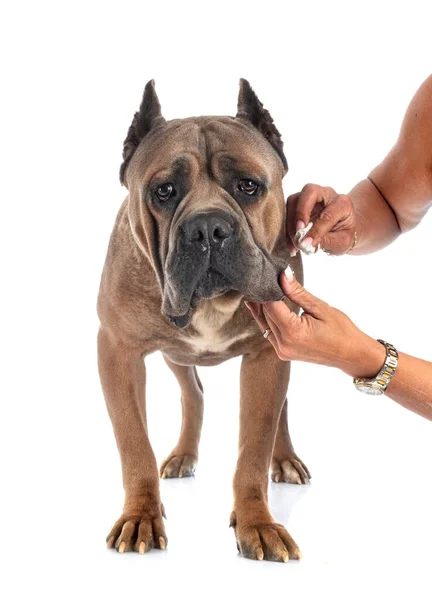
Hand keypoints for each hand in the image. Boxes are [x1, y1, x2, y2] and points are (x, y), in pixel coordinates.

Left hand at [246, 269, 385, 378]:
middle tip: (266, 277)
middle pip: (265, 314)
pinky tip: (264, 305)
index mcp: (292, 332)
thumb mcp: (320, 307)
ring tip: (262, 288)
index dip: (268, 288)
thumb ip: (297, 292)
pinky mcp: (283, 353)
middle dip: (265, 296)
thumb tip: (283, 274)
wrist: (351, 355)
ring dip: (262, 307)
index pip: (271, 304)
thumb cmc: (341, 330)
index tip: (269, 274)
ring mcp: (282, 351)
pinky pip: (269, 332)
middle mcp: (283, 344)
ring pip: (264, 324)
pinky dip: (267, 319)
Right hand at [286, 184, 356, 255]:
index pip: (327, 214)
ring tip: (294, 243)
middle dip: (301, 211)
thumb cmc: (345, 234)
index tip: (306, 243)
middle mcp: (326, 194)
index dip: (315, 230)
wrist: (343, 229)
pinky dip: (287, 227)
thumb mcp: (343, 242)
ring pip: (294, 200)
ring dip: (290, 223)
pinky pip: (288, 210)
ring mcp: (311, 197)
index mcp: (342, 203)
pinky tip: (291, 243)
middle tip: (298, 231)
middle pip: (310, 191)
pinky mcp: (299, 203)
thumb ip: (326, 241)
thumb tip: (305, 243)